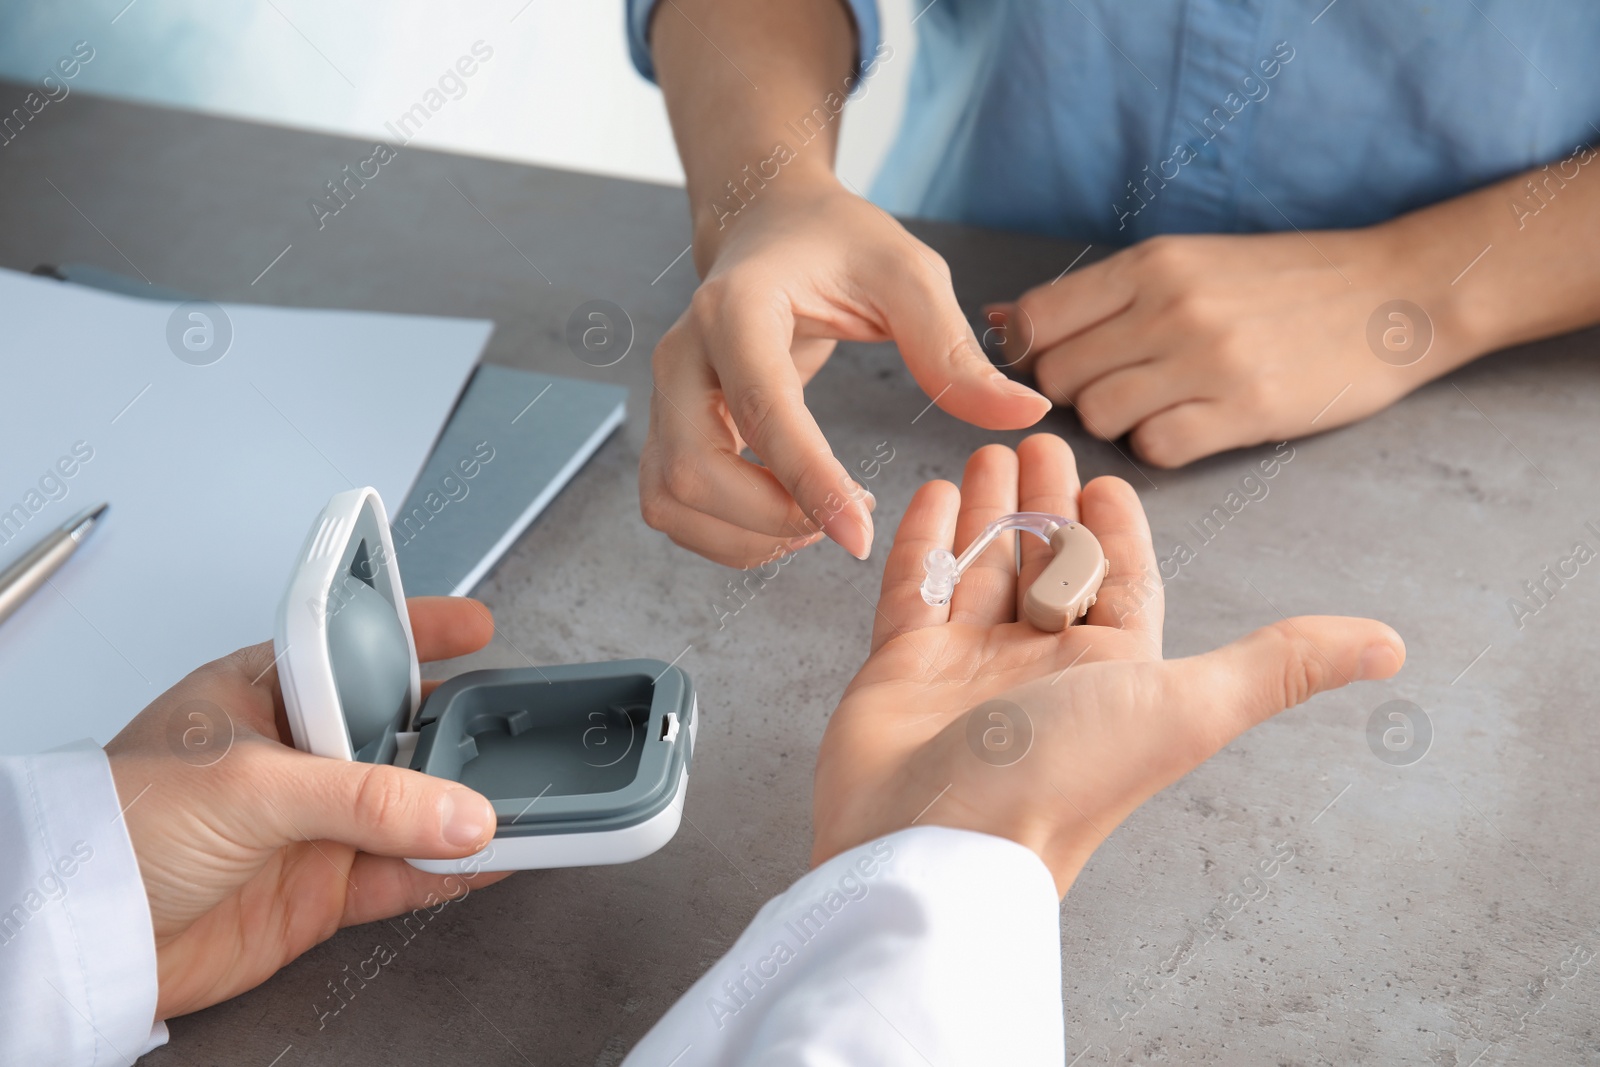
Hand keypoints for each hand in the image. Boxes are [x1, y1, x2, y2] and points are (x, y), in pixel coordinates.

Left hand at [105, 596, 508, 1018]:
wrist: (86, 935)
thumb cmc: (120, 826)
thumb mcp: (254, 787)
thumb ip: (367, 799)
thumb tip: (459, 812)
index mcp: (266, 693)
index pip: (357, 646)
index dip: (416, 631)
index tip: (475, 625)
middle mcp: (294, 754)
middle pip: (395, 732)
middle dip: (452, 731)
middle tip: (508, 727)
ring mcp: (310, 824)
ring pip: (408, 808)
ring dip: (457, 809)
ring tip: (513, 802)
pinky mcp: (320, 890)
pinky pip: (403, 875)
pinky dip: (449, 870)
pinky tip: (486, 861)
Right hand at [641, 176, 1049, 567]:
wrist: (769, 227)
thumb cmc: (837, 245)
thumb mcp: (908, 275)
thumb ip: (955, 349)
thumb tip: (1025, 413)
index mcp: (736, 307)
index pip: (761, 408)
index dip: (807, 480)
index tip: (859, 536)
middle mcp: (683, 354)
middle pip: (694, 469)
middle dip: (768, 519)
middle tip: (845, 524)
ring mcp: (666, 395)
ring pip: (671, 499)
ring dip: (741, 536)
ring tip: (817, 525)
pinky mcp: (668, 427)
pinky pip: (673, 505)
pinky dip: (725, 534)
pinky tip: (787, 520)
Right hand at [812, 434, 1404, 894]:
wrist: (940, 839)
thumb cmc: (1064, 775)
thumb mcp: (1188, 706)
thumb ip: (1279, 665)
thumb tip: (1391, 645)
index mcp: (1111, 673)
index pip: (1121, 583)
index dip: (1118, 530)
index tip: (1109, 480)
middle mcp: (1040, 668)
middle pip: (1047, 564)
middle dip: (1046, 502)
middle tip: (1038, 440)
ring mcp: (967, 667)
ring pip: (982, 569)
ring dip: (987, 510)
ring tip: (985, 451)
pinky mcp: (900, 669)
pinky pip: (916, 589)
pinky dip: (924, 541)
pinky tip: (932, 493)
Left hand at [991, 228, 1464, 467]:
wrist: (1396, 292)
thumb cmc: (1284, 282)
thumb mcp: (1189, 262)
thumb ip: (1102, 295)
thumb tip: (1006, 322)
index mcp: (1151, 264)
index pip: (1038, 320)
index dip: (1036, 354)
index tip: (1066, 363)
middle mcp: (1170, 307)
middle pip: (1059, 378)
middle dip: (1076, 395)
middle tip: (1122, 388)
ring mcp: (1207, 359)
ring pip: (1099, 417)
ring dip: (1119, 424)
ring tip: (1162, 405)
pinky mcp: (1244, 410)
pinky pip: (1156, 450)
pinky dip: (1162, 447)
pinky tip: (1192, 426)